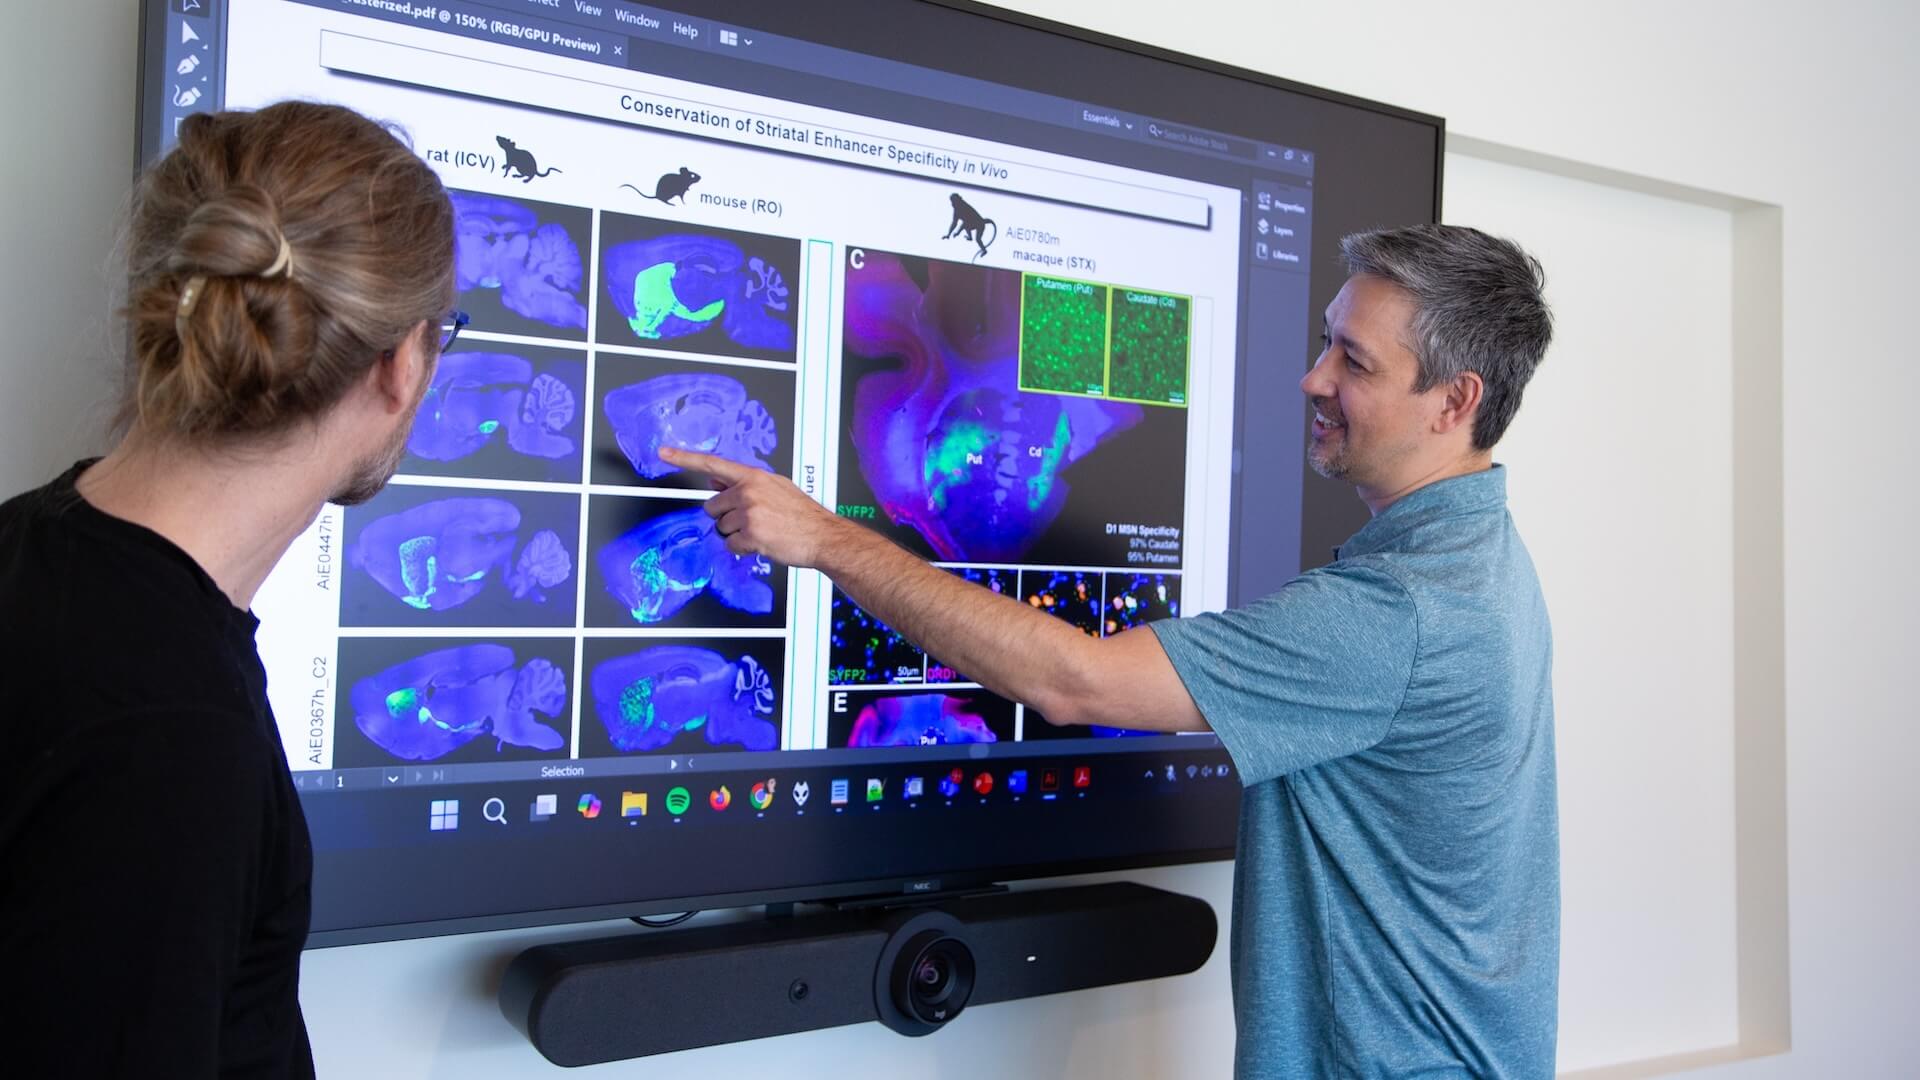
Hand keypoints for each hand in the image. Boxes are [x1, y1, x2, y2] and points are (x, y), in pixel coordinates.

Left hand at [660, 447, 847, 568]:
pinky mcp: (750, 534)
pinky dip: (744, 548)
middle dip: (725, 517)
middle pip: (712, 506)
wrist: (822, 535)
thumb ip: (744, 483)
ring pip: (722, 528)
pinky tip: (763, 543)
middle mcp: (748, 491)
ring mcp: (748, 513)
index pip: (712, 463)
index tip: (663, 452)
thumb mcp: (775, 487)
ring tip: (762, 531)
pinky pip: (731, 545)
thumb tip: (717, 479)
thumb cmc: (801, 513)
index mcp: (753, 476)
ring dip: (737, 534)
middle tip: (750, 521)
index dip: (684, 458)